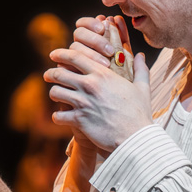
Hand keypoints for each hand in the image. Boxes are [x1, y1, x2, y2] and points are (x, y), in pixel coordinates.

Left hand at [45, 18, 151, 151]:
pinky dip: (58, 117)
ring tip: (57, 96)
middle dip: (51, 74)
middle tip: (49, 76)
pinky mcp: (79, 120)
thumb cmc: (139, 113)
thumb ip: (140, 69)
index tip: (54, 55)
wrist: (135, 137)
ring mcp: (83, 103)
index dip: (61, 54)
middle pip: (59, 73)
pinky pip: (58, 116)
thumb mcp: (142, 88)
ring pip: (55, 92)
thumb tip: (140, 55)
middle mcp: (89, 86)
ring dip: (54, 94)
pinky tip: (62, 117)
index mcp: (102, 74)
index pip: (74, 57)